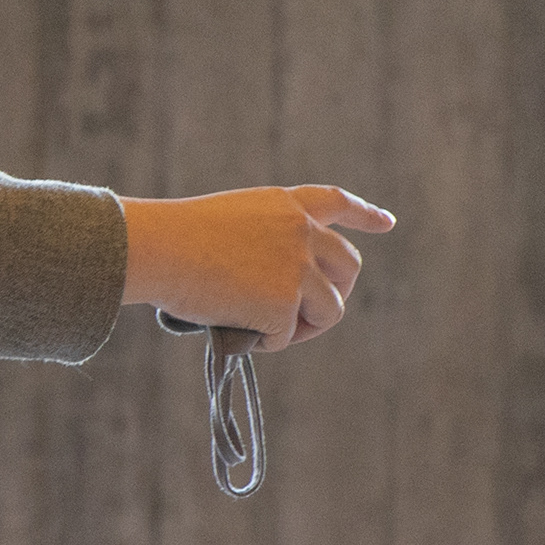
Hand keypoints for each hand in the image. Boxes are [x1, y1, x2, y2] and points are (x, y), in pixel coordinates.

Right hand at [119, 187, 395, 349]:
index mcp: (285, 205)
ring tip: (268, 331)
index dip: (364, 214)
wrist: (157, 248)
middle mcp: (302, 231)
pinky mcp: (285, 303)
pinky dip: (267, 342)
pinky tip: (240, 331)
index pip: (336, 202)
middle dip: (338, 292)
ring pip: (330, 309)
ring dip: (306, 326)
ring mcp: (298, 268)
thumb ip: (266, 245)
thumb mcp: (230, 225)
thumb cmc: (172, 241)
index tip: (387, 223)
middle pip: (348, 265)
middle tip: (312, 314)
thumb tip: (283, 298)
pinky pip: (288, 336)